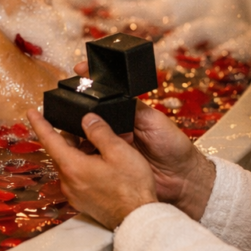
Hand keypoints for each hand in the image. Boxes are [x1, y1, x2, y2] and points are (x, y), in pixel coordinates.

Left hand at [27, 108, 157, 229]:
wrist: (138, 218)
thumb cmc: (132, 187)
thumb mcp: (119, 151)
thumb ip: (100, 132)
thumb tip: (87, 119)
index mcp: (72, 166)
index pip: (49, 140)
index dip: (39, 123)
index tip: (30, 112)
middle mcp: (68, 182)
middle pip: (61, 152)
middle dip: (70, 137)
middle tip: (86, 128)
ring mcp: (74, 194)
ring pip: (69, 165)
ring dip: (79, 152)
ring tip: (101, 147)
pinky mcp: (82, 201)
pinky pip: (76, 178)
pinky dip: (83, 166)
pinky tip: (102, 165)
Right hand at [71, 59, 215, 219]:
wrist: (181, 179)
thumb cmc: (175, 148)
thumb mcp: (155, 120)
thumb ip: (133, 107)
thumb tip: (112, 93)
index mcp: (127, 113)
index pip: (105, 96)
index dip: (91, 85)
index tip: (79, 71)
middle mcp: (116, 129)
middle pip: (90, 117)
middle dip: (77, 112)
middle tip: (68, 108)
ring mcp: (111, 148)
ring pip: (85, 138)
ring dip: (76, 135)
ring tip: (68, 131)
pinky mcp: (109, 167)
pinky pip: (90, 159)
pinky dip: (81, 156)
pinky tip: (76, 152)